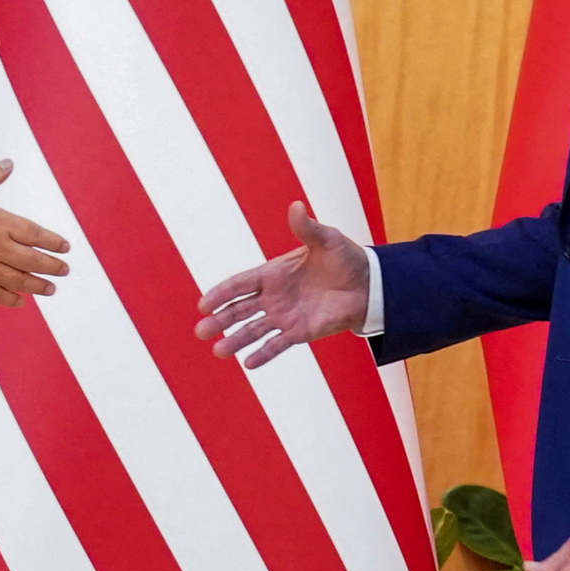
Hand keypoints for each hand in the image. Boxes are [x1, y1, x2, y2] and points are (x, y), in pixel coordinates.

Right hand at [0, 160, 69, 307]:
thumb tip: (8, 164)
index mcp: (0, 222)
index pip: (36, 234)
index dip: (53, 242)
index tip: (65, 248)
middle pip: (34, 260)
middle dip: (53, 266)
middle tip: (64, 270)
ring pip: (20, 281)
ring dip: (39, 286)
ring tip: (51, 289)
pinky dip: (12, 300)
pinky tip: (21, 302)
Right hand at [194, 201, 371, 368]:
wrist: (369, 286)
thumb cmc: (345, 259)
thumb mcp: (326, 240)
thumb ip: (307, 228)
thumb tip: (297, 206)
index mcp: (273, 273)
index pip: (240, 285)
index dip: (221, 294)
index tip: (203, 305)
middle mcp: (273, 297)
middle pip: (239, 310)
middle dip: (219, 320)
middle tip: (201, 331)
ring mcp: (284, 316)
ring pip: (253, 330)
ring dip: (235, 341)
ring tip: (217, 352)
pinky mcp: (299, 332)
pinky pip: (277, 345)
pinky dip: (263, 354)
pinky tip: (248, 364)